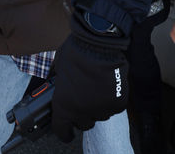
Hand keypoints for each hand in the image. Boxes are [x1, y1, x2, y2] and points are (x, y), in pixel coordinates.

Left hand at [51, 14, 129, 142]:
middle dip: (82, 116)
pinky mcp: (118, 102)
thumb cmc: (76, 52)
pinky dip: (112, 100)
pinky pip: (114, 107)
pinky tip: (108, 87)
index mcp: (63, 106)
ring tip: (97, 90)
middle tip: (83, 102)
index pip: (62, 131)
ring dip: (98, 107)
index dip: (64, 132)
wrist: (98, 43)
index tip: (67, 131)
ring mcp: (101, 108)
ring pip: (100, 116)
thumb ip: (59, 86)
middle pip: (83, 124)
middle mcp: (82, 111)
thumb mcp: (58, 70)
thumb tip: (57, 89)